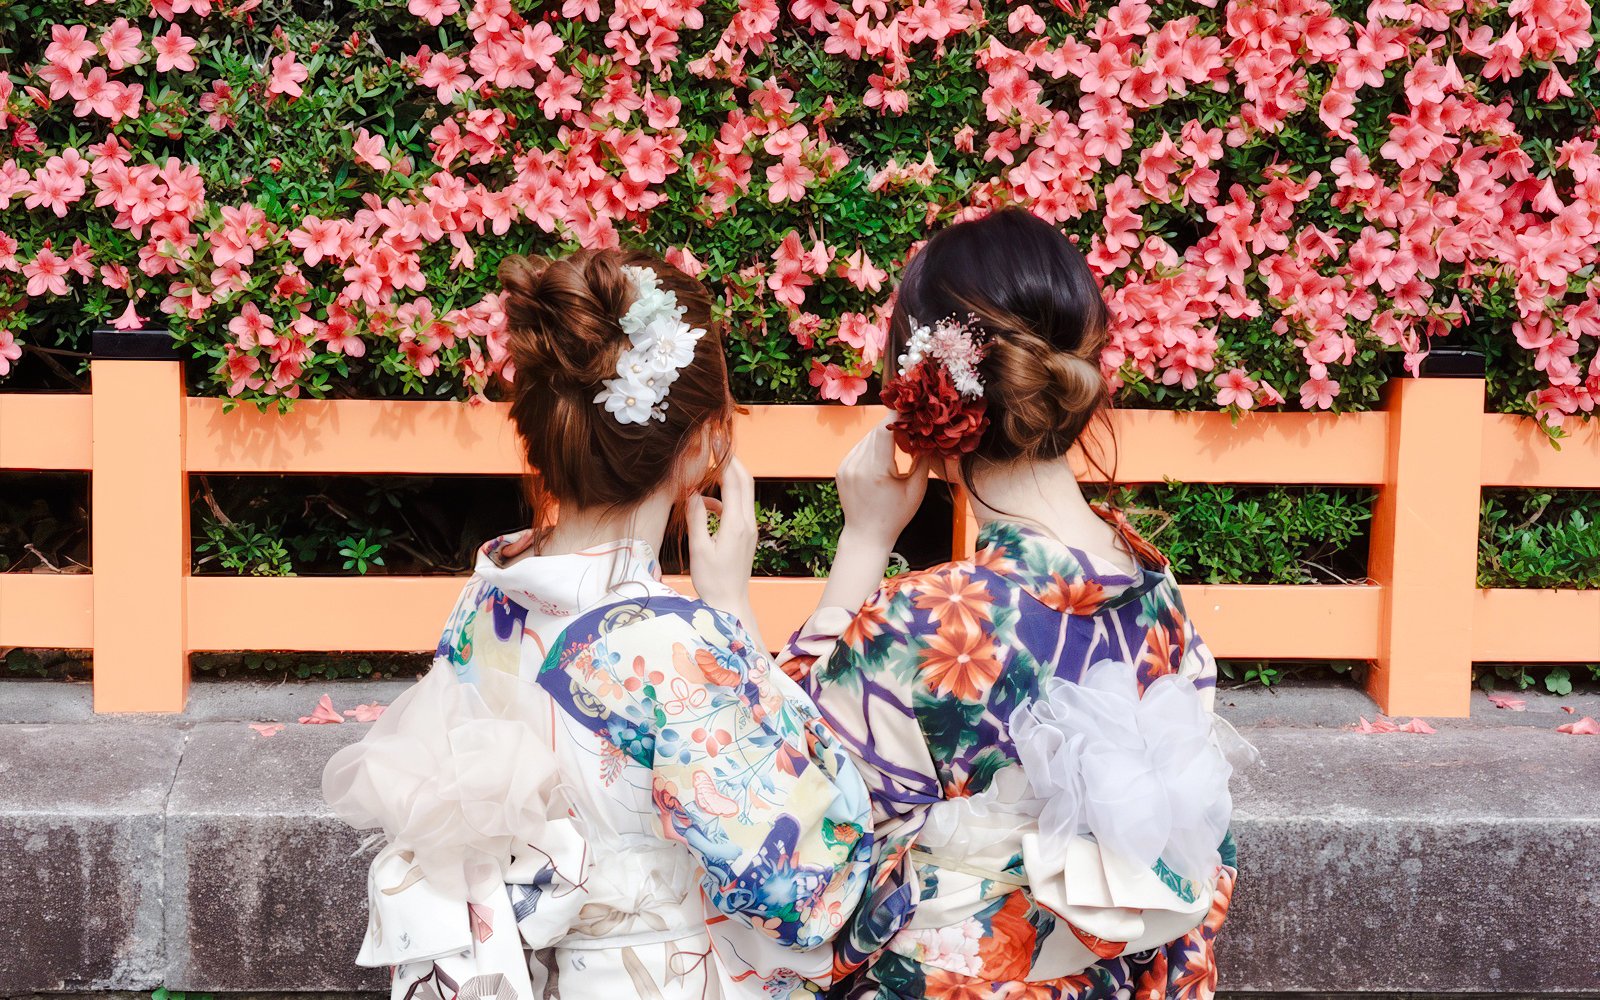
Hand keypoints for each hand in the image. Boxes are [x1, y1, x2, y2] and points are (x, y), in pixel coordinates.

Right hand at [688, 456, 763, 645]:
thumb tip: (693, 493)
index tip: (714, 441)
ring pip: (743, 493)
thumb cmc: (713, 581)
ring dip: (728, 478)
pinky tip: (706, 503)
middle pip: (745, 481)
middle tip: (716, 444)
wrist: (730, 604)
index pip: (734, 481)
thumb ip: (696, 518)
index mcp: (736, 524)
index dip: (725, 458)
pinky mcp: (746, 535)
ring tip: (708, 469)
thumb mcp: (699, 549)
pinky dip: (724, 498)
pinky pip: (737, 507)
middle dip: (731, 460)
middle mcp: (747, 523)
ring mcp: (749, 528)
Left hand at [836, 417, 930, 551]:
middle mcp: (857, 466)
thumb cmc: (894, 516)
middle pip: (876, 432)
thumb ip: (923, 461)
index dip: (897, 416)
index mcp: (876, 471)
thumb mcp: (916, 490)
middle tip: (910, 429)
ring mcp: (846, 466)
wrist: (866, 535)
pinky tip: (883, 456)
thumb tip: (927, 438)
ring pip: (867, 438)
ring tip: (898, 445)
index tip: (909, 409)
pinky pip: (858, 448)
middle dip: (893, 427)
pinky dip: (871, 447)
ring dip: (882, 437)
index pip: (884, 431)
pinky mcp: (841, 469)